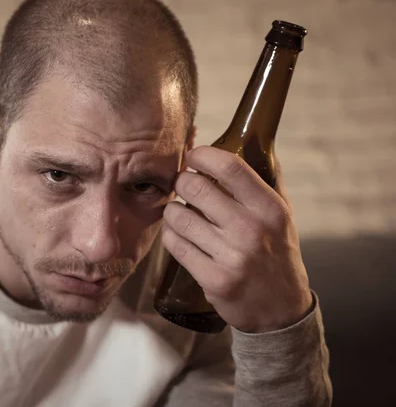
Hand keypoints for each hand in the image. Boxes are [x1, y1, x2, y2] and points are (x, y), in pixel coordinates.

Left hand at [161, 146, 312, 332]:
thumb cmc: (277, 255)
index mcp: (270, 208)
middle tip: (182, 185)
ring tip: (180, 212)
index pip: (230, 167)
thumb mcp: (282, 217)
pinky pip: (175, 244)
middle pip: (195, 187)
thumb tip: (252, 142)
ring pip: (179, 216)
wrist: (281, 311)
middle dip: (181, 181)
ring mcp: (231, 256)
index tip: (194, 156)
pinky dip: (170, 235)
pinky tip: (178, 233)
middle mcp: (251, 230)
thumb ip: (267, 181)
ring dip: (172, 210)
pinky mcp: (213, 279)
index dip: (203, 155)